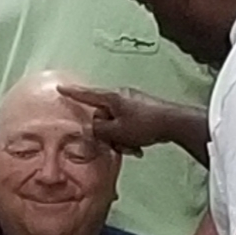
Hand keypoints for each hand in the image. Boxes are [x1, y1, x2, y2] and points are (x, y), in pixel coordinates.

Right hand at [57, 83, 179, 156]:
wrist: (174, 122)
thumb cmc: (145, 124)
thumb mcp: (116, 131)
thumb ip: (99, 129)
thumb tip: (95, 127)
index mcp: (112, 97)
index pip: (87, 94)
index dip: (72, 93)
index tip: (61, 88)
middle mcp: (121, 96)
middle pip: (103, 114)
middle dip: (107, 131)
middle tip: (116, 142)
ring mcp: (133, 102)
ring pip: (116, 122)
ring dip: (121, 137)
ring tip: (132, 146)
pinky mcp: (143, 109)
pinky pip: (128, 123)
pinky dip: (130, 135)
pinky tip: (139, 145)